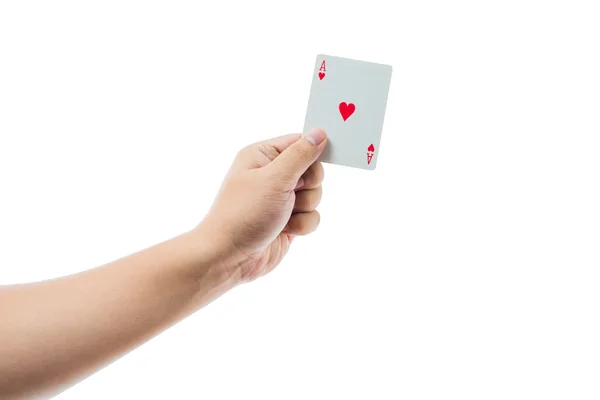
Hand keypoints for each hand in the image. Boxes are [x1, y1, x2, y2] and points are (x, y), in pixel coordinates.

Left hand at [200, 128, 326, 281]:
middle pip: (313, 170)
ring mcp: (280, 199)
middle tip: (291, 193)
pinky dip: (303, 225)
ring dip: (305, 207)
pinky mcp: (288, 220)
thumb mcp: (275, 179)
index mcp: (262, 155)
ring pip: (315, 195)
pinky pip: (312, 216)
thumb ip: (301, 155)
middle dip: (308, 185)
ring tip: (284, 215)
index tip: (312, 167)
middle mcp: (272, 174)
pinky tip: (285, 230)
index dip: (312, 153)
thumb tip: (320, 132)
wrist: (229, 258)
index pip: (300, 142)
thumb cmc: (244, 214)